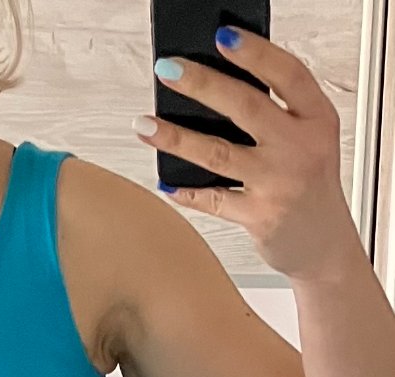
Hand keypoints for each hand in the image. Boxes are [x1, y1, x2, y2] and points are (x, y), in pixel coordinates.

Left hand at [134, 25, 358, 280]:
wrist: (324, 245)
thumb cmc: (310, 186)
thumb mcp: (311, 139)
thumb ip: (279, 112)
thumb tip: (216, 83)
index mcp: (316, 119)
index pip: (287, 74)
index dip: (255, 53)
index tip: (222, 37)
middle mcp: (300, 148)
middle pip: (245, 106)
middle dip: (201, 84)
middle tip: (167, 70)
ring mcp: (278, 184)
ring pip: (218, 153)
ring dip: (176, 138)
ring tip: (145, 125)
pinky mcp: (259, 216)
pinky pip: (212, 199)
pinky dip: (186, 191)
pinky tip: (164, 180)